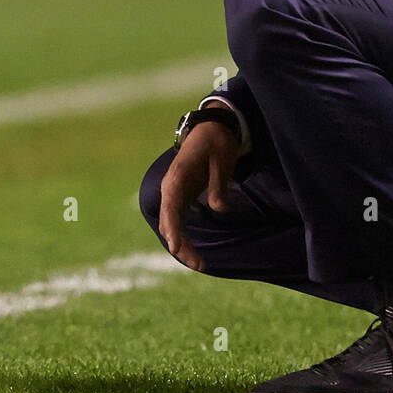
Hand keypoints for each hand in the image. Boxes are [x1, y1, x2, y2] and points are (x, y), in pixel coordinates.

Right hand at [158, 109, 238, 271]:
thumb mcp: (222, 158)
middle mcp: (171, 187)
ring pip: (172, 224)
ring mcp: (174, 192)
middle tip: (199, 265)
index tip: (176, 247)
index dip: (173, 228)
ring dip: (182, 244)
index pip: (171, 206)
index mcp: (177, 176)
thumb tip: (219, 209)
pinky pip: (179, 220)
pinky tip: (192, 252)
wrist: (211, 127)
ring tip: (199, 264)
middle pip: (170, 221)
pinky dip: (184, 236)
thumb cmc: (216, 140)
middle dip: (180, 244)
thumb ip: (219, 183)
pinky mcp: (182, 196)